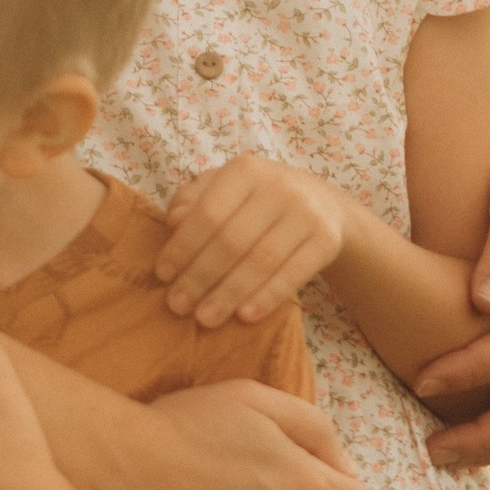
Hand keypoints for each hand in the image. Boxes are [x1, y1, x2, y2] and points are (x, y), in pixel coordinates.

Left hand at [157, 157, 348, 328]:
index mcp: (245, 170)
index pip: (207, 213)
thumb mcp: (225, 189)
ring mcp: (306, 213)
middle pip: (232, 240)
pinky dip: (267, 297)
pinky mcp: (327, 240)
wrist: (324, 204)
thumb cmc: (259, 199)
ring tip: (205, 319)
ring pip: (261, 261)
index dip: (183, 247)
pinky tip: (244, 317)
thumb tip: (174, 222)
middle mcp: (278, 186)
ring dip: (229, 294)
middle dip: (200, 277)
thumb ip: (194, 200)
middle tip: (177, 306)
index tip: (162, 275)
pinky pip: (293, 275)